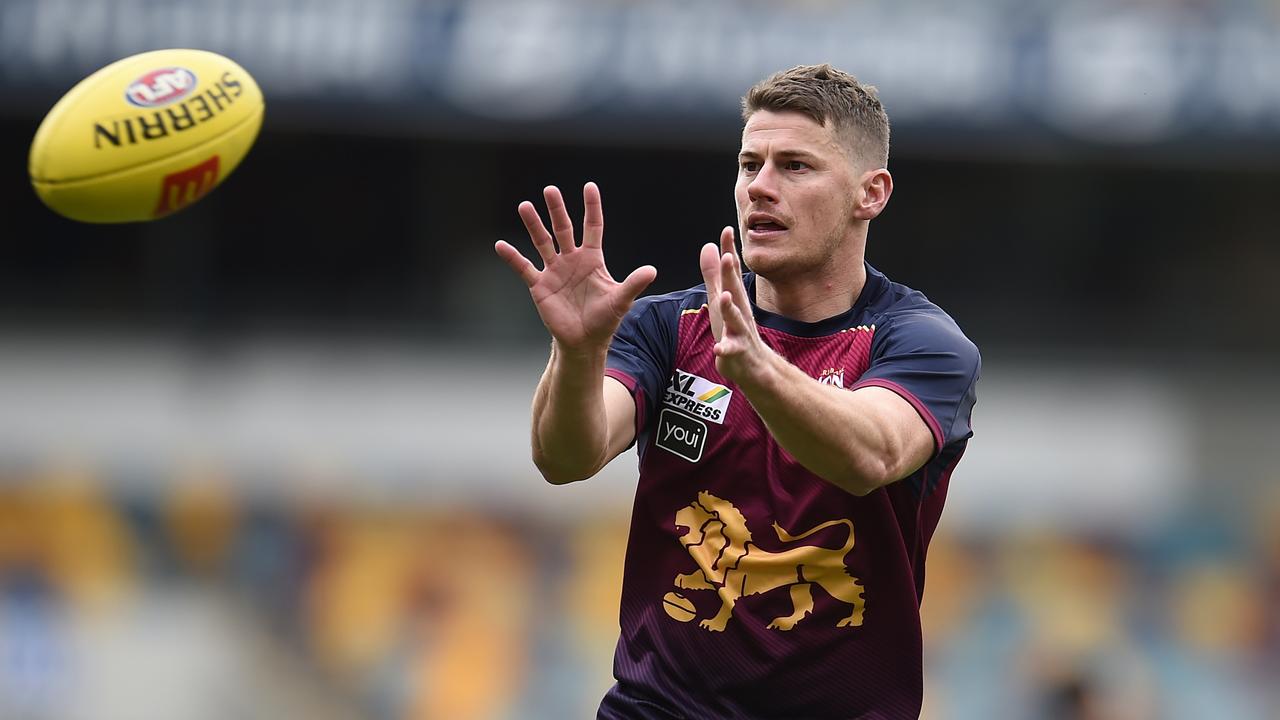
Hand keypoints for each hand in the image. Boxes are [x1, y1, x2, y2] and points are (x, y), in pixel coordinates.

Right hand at [495, 183, 656, 353]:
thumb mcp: (620, 300)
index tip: (589, 186)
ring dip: (534, 225)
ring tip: (525, 206)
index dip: (592, 207)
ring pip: (542, 242)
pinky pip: (524, 268)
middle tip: (550, 190)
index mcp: (592, 259)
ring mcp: (554, 271)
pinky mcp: (540, 285)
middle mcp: (572, 260)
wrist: (584, 342)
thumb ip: (633, 284)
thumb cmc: (604, 320)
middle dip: (557, 209)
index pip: (592, 227)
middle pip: (564, 229)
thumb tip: (652, 270)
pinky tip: (500, 245)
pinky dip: (512, 257)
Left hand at [698, 228, 771, 383]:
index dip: (730, 251)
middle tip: (728, 255)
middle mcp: (740, 311)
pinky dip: (726, 349)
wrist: (752, 366)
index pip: (732, 271)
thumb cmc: (734, 330)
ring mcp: (740, 331)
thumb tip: (710, 246)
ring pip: (736, 319)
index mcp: (735, 297)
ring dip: (730, 308)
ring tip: (724, 296)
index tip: (727, 230)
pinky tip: (719, 349)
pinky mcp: (737, 352)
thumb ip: (714, 274)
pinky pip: (731, 351)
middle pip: (735, 290)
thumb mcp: (721, 299)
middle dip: (731, 273)